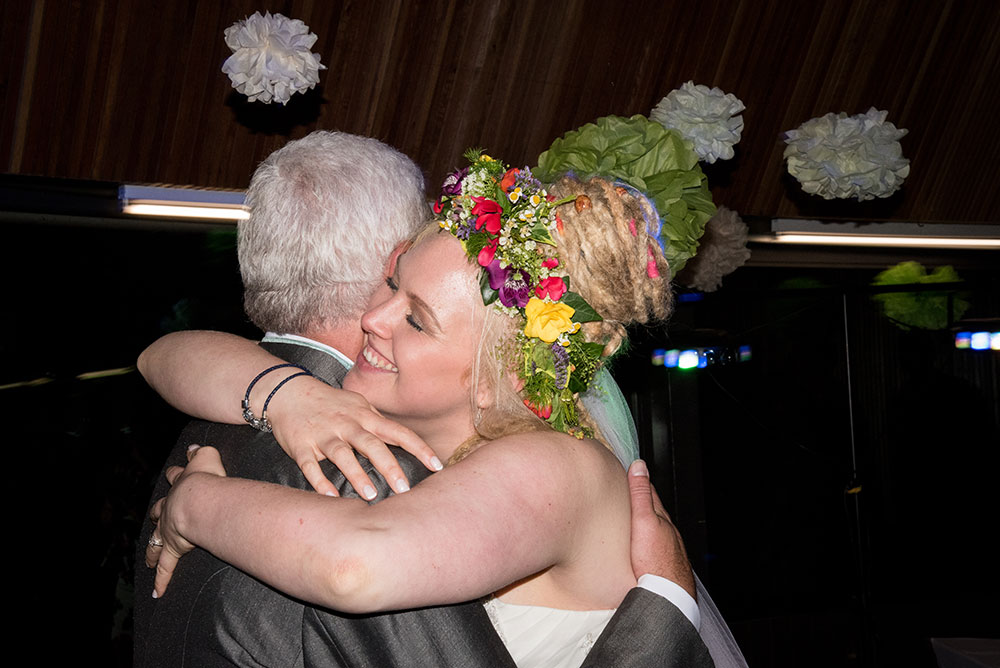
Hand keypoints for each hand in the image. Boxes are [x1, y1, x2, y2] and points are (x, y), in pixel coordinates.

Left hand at [146, 445, 226, 597]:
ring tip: (148, 558)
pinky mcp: (173, 548)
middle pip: (159, 511)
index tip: (174, 473)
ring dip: (153, 549)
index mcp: (181, 485)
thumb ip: (201, 452)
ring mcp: (169, 529)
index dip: (175, 476)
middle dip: (157, 514)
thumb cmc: (207, 478)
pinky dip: (161, 579)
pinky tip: (157, 591)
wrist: (198, 500)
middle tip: (154, 518)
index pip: (175, 477)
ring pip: (157, 541)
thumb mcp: (207, 456)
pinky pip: (166, 567)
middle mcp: (170, 507)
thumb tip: (194, 449)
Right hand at [263, 375, 441, 498]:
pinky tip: (329, 497)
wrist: (289, 392)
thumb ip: (380, 424)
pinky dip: (319, 481)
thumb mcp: (359, 406)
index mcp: (365, 417)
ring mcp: (324, 435)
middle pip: (372, 445)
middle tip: (405, 489)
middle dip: (389, 466)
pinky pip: (310, 465)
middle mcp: (347, 425)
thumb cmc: (331, 403)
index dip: (419, 448)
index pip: (398, 432)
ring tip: (371, 495)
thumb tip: (406, 442)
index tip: (437, 465)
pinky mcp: (302, 445)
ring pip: (343, 455)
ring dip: (356, 475)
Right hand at [627, 459, 695, 598]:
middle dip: (640, 502)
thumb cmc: (656, 560)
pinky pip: (651, 546)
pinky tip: (637, 546)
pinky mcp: (661, 563)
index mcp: (660, 517)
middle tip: (624, 493)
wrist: (667, 595)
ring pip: (653, 529)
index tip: (628, 471)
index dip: (638, 480)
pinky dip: (643, 540)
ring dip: (641, 523)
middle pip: (652, 511)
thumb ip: (640, 494)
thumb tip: (639, 466)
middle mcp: (666, 531)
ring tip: (628, 519)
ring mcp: (665, 547)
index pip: (650, 492)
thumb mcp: (643, 521)